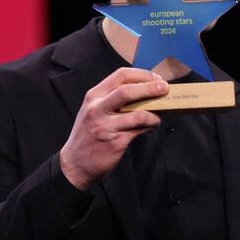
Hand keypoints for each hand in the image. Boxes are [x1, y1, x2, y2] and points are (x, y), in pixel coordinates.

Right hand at [59, 67, 166, 189]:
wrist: (74, 165)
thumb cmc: (88, 136)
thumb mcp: (93, 112)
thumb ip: (112, 100)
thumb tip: (143, 93)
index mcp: (93, 97)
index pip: (120, 76)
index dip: (141, 75)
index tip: (155, 78)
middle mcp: (97, 109)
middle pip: (128, 91)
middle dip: (150, 87)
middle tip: (165, 88)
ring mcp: (105, 126)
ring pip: (138, 113)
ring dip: (154, 112)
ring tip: (160, 114)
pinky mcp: (115, 142)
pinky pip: (139, 130)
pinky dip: (150, 125)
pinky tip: (152, 125)